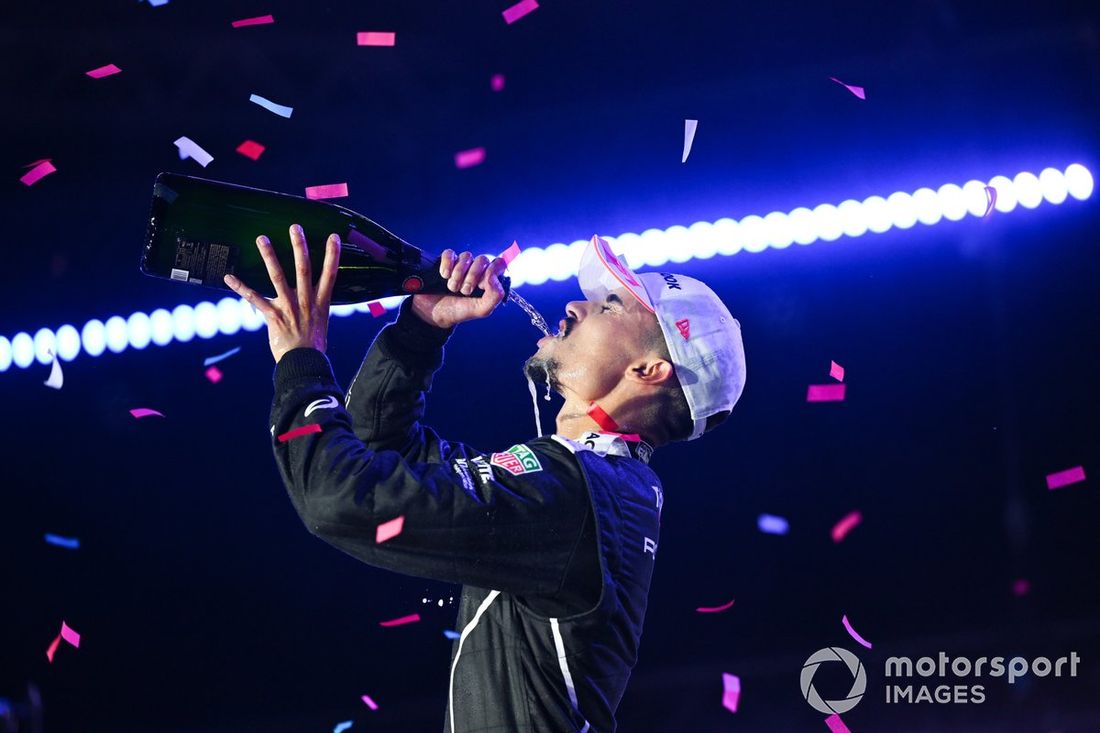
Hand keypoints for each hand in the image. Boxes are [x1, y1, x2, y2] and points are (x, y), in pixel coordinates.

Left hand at [223, 223, 340, 362]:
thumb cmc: (313, 345)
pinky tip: (228, 277)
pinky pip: (254, 299)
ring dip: (270, 256)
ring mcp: (288, 307)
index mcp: (320, 302)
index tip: (333, 237)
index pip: (330, 274)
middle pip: (303, 269)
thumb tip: (312, 297)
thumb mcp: (321, 322)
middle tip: (295, 228)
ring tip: (262, 238)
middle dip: (299, 247)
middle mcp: (305, 301)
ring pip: (278, 277)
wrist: (303, 363)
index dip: (332, 255)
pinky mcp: (273, 316)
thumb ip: (314, 306)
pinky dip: (240, 287)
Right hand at [410, 249, 507, 328]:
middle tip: (465, 291)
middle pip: (482, 259)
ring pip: (466, 256)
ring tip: (452, 288)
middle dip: (473, 276)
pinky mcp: (446, 262)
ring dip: (459, 274)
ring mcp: (461, 265)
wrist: (435, 314)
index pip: (499, 264)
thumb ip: (495, 296)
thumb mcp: (481, 310)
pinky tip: (444, 276)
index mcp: (488, 280)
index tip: (482, 285)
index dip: (492, 271)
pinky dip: (447, 265)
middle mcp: (476, 270)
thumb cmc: (460, 311)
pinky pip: (449, 253)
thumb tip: (493, 276)